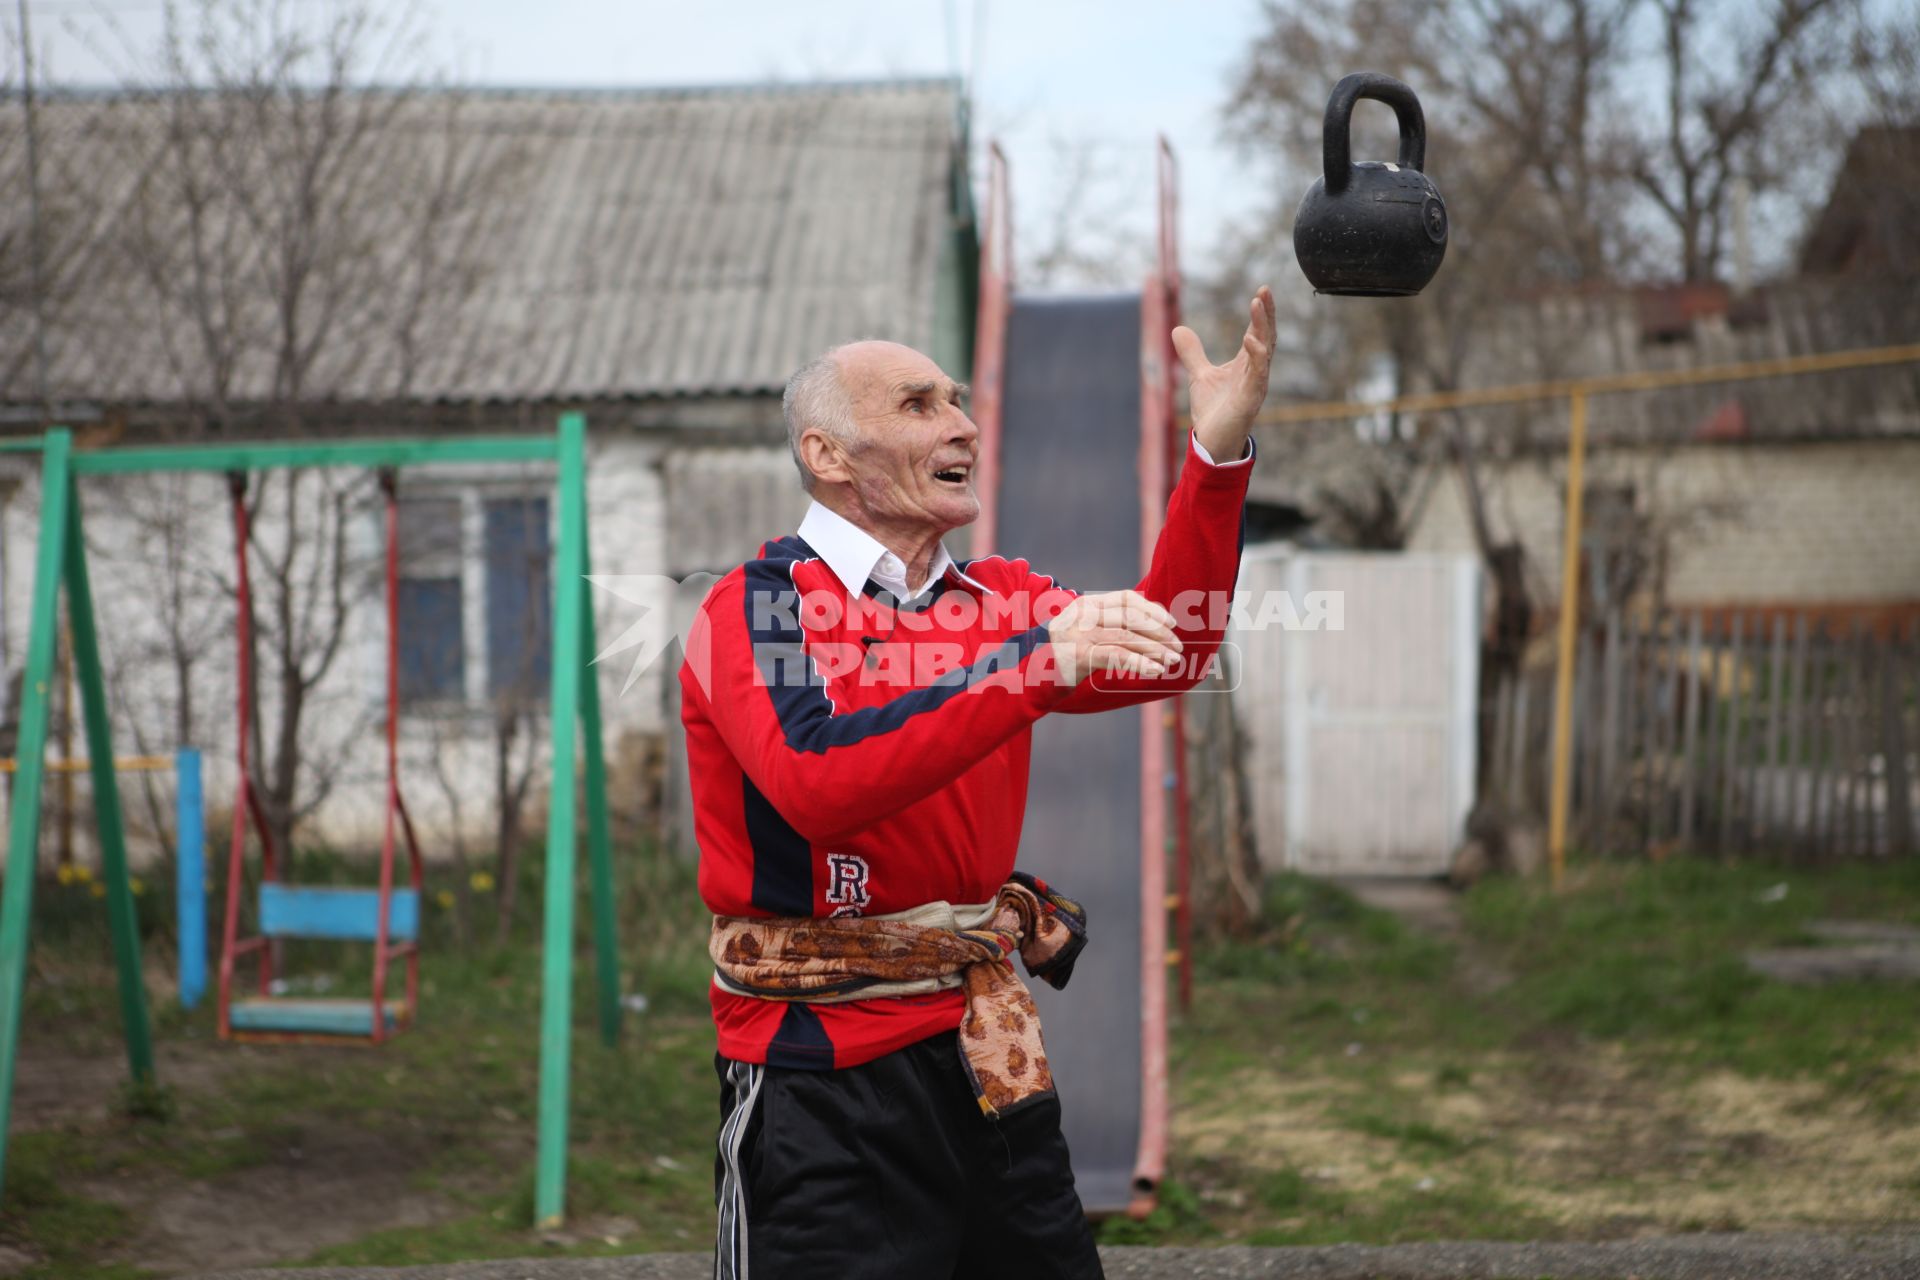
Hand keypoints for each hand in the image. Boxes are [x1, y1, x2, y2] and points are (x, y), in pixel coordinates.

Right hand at [1044, 590, 1182, 685]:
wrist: (1031, 675)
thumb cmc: (1067, 654)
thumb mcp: (1087, 632)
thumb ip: (1113, 624)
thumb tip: (1155, 627)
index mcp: (1087, 604)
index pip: (1126, 598)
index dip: (1152, 609)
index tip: (1173, 624)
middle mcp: (1082, 614)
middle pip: (1129, 617)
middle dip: (1159, 632)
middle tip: (1178, 647)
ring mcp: (1079, 634)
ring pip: (1126, 636)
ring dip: (1154, 649)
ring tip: (1172, 661)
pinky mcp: (1078, 655)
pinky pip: (1115, 655)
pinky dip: (1139, 662)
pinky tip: (1155, 670)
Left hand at [1171, 286, 1275, 461]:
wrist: (1211, 441)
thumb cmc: (1213, 410)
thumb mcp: (1199, 375)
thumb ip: (1193, 353)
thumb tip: (1178, 329)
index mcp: (1246, 364)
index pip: (1257, 332)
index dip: (1260, 312)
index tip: (1261, 290)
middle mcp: (1255, 371)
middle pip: (1266, 336)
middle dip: (1267, 313)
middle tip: (1265, 290)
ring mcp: (1255, 385)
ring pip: (1265, 351)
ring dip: (1263, 327)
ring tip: (1258, 304)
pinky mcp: (1250, 399)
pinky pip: (1258, 375)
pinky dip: (1256, 356)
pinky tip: (1250, 339)